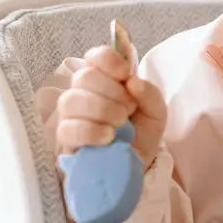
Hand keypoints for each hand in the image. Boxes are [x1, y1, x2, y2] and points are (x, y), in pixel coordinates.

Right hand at [55, 45, 166, 167]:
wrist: (136, 165)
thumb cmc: (141, 132)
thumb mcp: (156, 112)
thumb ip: (150, 94)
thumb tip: (133, 82)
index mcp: (106, 80)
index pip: (95, 57)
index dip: (108, 60)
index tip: (125, 74)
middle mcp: (84, 93)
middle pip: (83, 76)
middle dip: (111, 91)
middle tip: (129, 108)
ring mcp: (71, 116)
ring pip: (71, 100)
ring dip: (101, 109)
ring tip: (120, 124)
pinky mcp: (66, 140)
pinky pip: (68, 129)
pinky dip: (90, 130)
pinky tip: (108, 137)